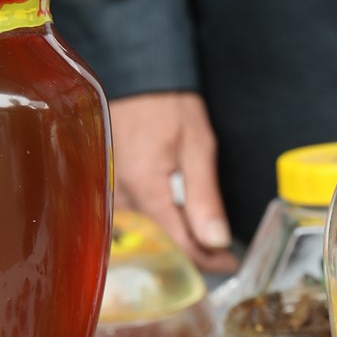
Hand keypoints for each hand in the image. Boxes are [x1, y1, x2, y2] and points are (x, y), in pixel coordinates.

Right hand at [107, 91, 235, 271]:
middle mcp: (120, 198)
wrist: (135, 74)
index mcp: (144, 190)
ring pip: (145, 235)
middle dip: (192, 253)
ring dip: (174, 240)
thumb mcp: (198, 146)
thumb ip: (204, 198)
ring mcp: (109, 193)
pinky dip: (157, 225)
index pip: (179, 245)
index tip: (229, 263)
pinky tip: (174, 221)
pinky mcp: (107, 186)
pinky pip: (133, 218)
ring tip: (202, 240)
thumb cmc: (167, 104)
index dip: (207, 260)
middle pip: (160, 244)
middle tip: (220, 254)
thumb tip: (214, 241)